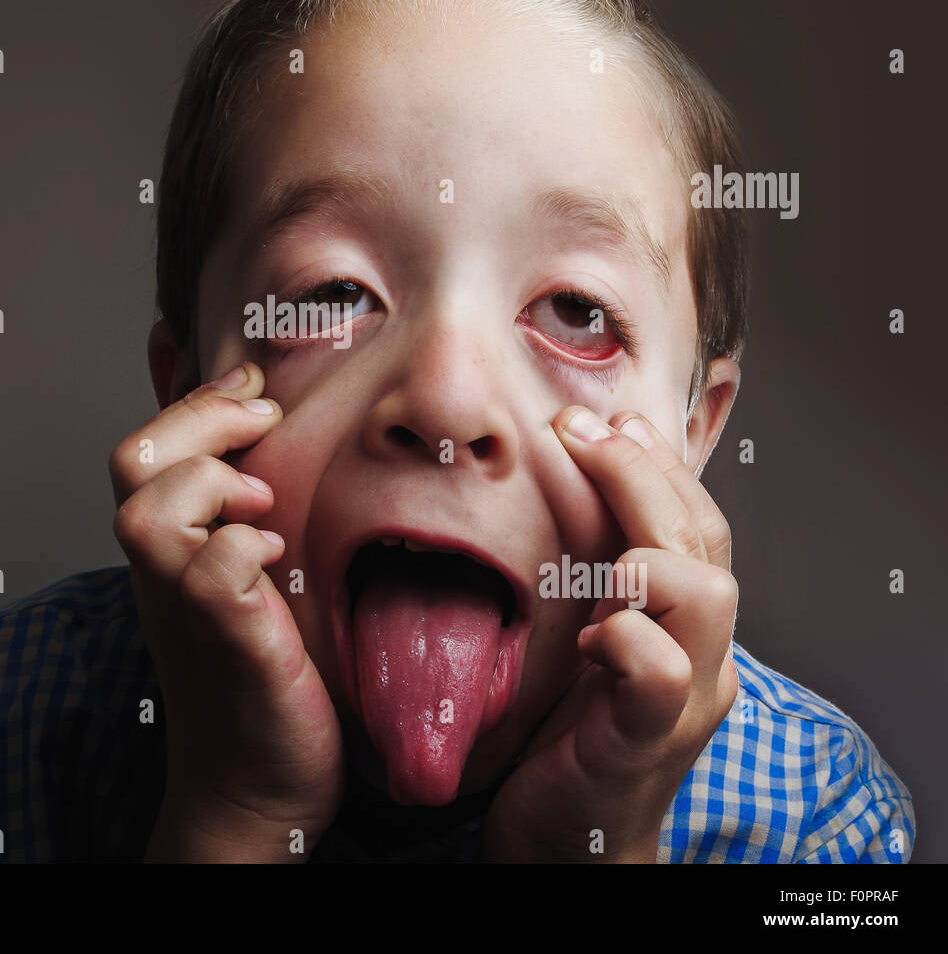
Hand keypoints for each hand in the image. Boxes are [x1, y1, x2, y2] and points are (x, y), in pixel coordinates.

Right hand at [109, 362, 343, 860]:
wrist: (255, 793)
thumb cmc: (261, 681)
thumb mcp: (249, 581)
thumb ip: (244, 520)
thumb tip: (272, 450)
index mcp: (169, 551)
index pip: (144, 448)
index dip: (193, 399)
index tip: (252, 383)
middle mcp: (162, 575)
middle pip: (133, 462)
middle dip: (199, 417)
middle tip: (262, 417)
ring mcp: (187, 611)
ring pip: (148, 512)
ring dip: (210, 484)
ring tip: (262, 501)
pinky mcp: (231, 645)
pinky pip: (212, 573)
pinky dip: (244, 548)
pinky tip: (277, 558)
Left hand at [483, 406, 738, 861]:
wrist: (572, 846)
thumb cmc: (569, 736)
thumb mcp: (581, 639)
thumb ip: (586, 578)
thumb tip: (555, 490)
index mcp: (681, 623)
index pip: (693, 522)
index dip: (654, 463)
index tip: (605, 418)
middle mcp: (699, 654)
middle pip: (701, 540)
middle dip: (643, 474)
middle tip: (583, 430)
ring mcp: (682, 700)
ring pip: (708, 597)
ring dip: (652, 551)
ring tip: (602, 545)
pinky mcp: (644, 743)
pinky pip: (664, 678)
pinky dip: (633, 640)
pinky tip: (595, 632)